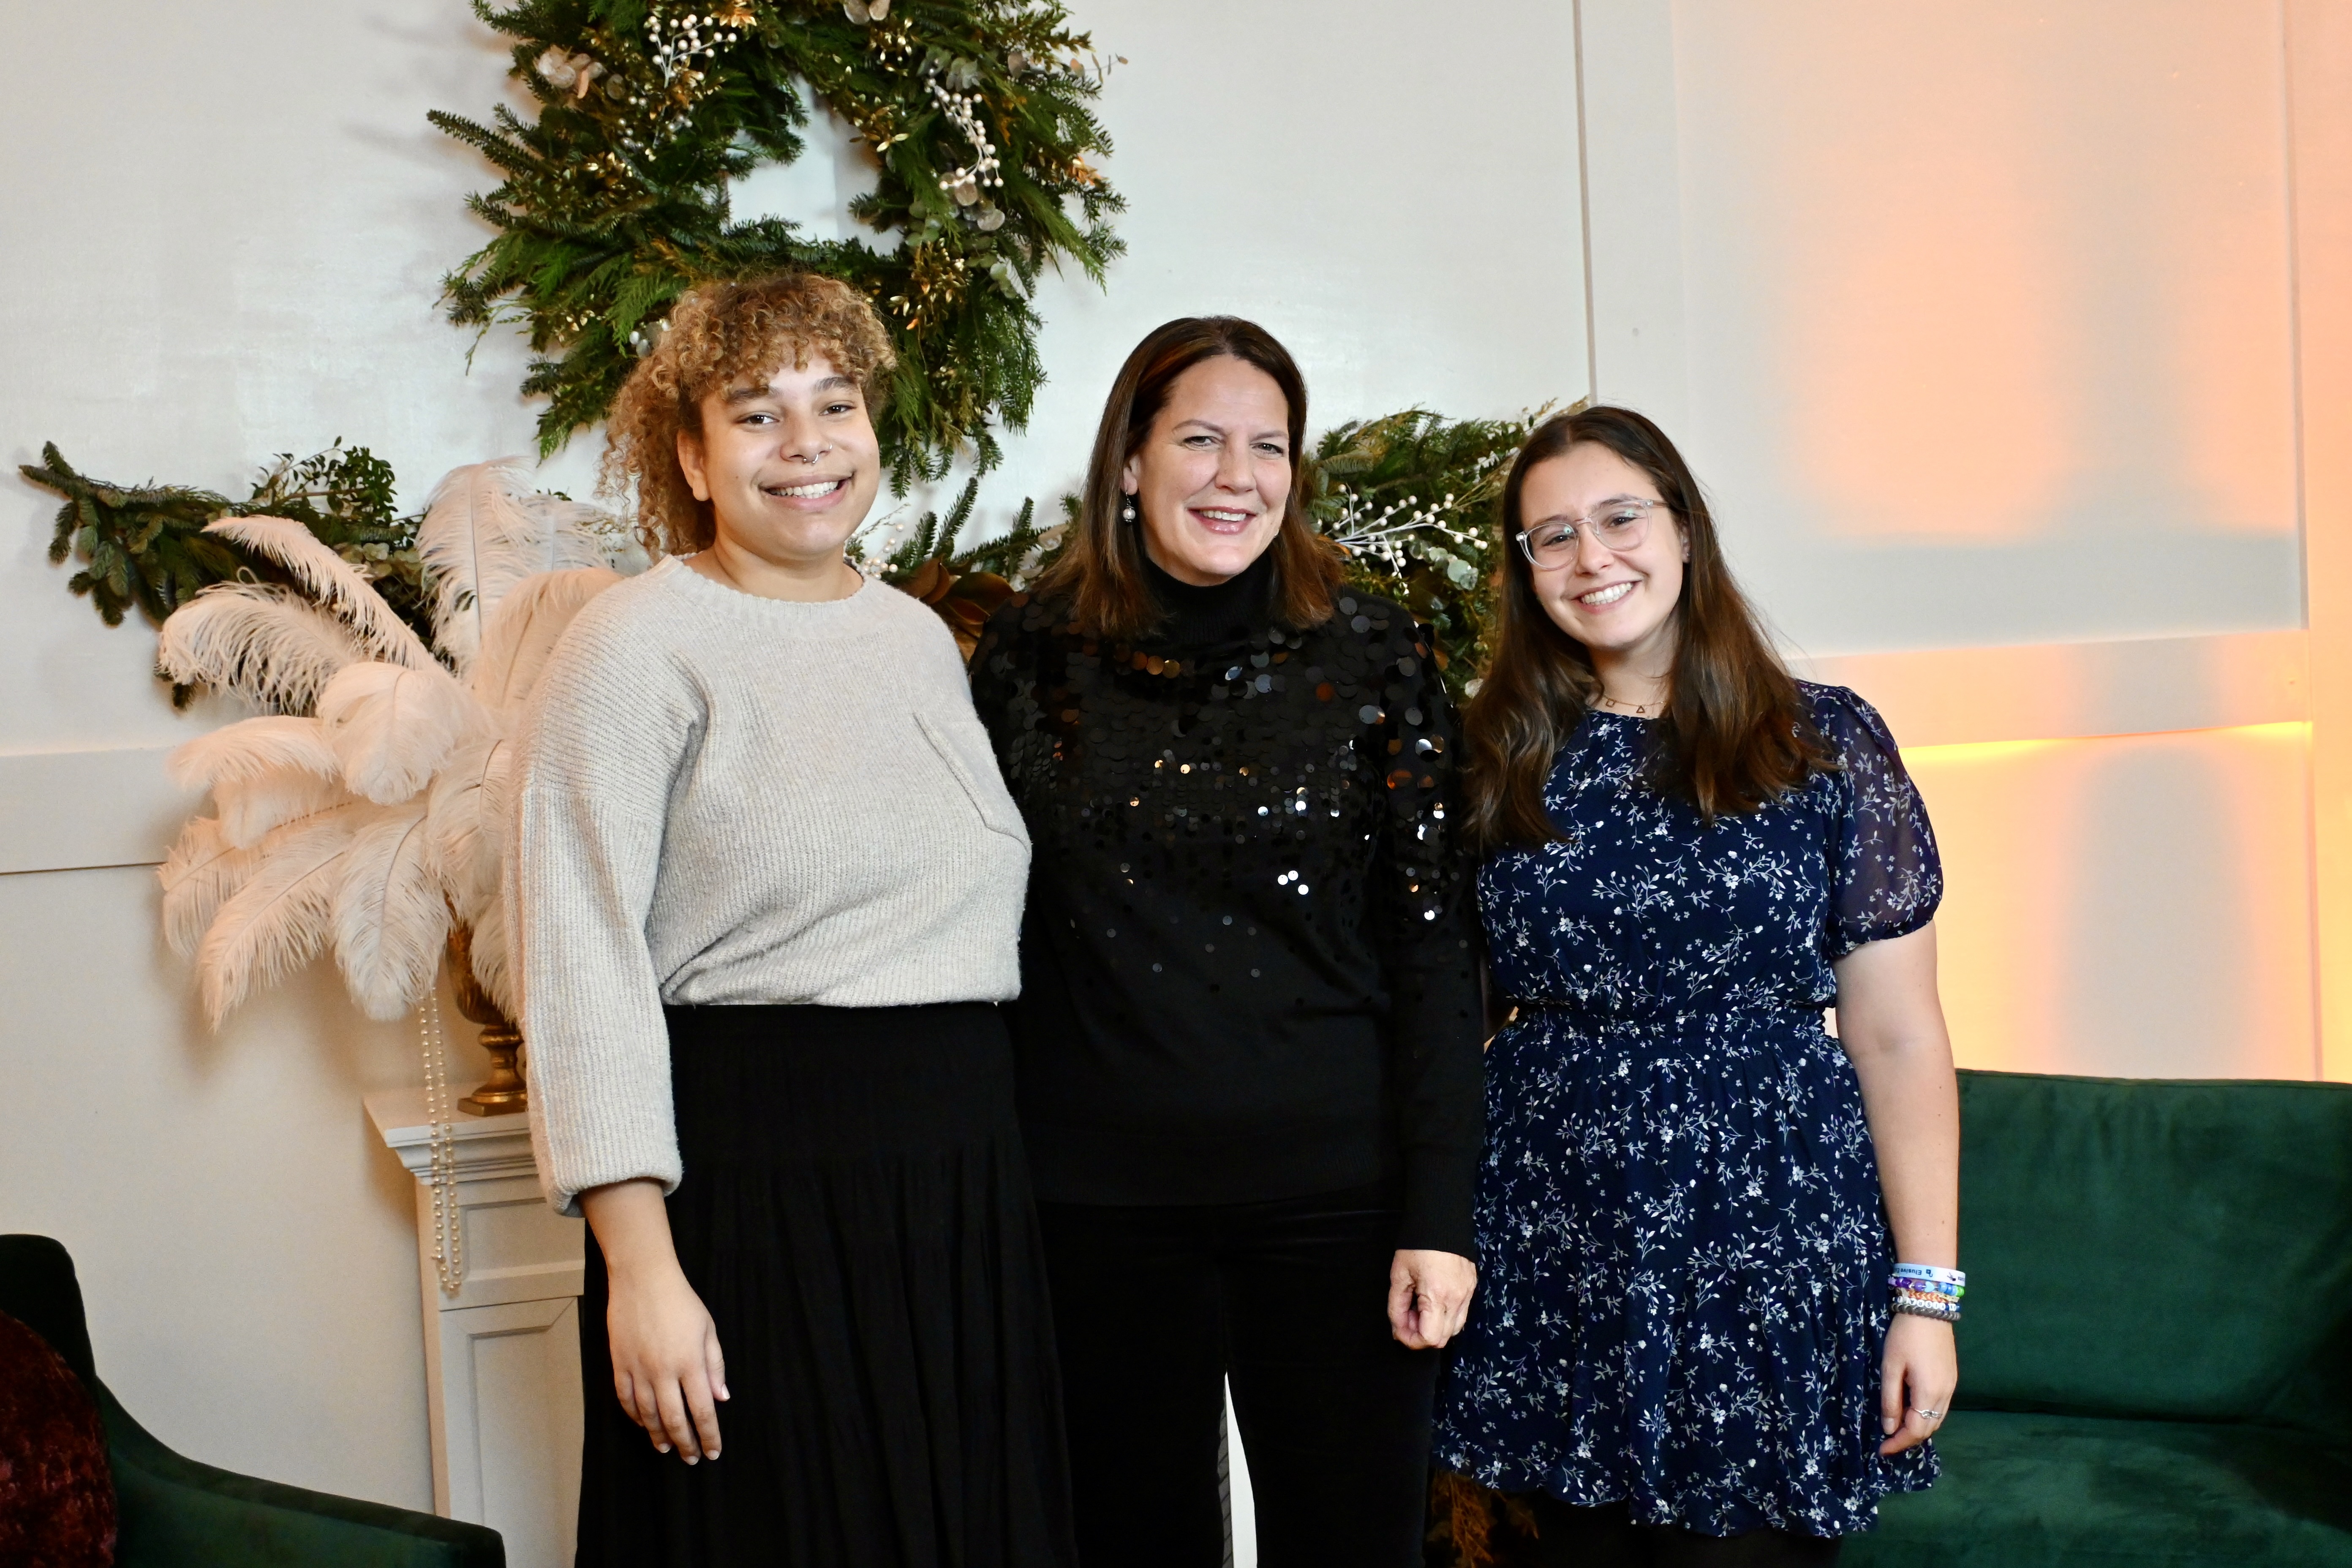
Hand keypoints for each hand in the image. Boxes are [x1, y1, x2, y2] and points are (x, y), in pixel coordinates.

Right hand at [605, 1257, 728, 1461]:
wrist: (643, 1279)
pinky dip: (634, 1416)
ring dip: (658, 1435)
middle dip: (685, 1443)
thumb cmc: (681, 1302)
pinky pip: (625, 1399)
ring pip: (648, 1415)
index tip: (713, 1451)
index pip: (702, 1410)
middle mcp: (663, 1371)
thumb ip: (715, 1365)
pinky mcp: (619, 1364)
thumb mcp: (708, 1330)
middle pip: (674, 1419)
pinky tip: (643, 1424)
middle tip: (691, 1458)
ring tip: (665, 1448)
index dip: (708, 1435)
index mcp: (690, 1363)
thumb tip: (721, 1398)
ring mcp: (638, 1369)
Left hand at [1389, 1249, 1476, 1349]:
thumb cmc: (1416, 1246)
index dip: (1412, 1340)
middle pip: (1443, 1339)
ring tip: (1420, 1307)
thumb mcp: (1399, 1276)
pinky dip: (1446, 1316)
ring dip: (1435, 1327)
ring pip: (1455, 1329)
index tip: (1399, 1329)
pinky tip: (1432, 1300)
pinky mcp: (1472, 1287)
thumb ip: (1397, 1307)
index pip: (1430, 1338)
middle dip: (1421, 1334)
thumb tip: (1399, 1329)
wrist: (1440, 1221)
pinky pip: (1461, 1314)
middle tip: (1408, 1316)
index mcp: (1437, 1295)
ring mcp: (1468, 1294)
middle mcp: (1457, 1299)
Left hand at [1879, 1312, 1955, 1454]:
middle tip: (1887, 1442)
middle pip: (1929, 1429)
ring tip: (1897, 1430)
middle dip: (1908, 1439)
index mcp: (1929, 1394)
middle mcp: (1945, 1395)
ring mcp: (1951, 1387)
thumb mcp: (1891, 1367)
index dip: (1899, 1443)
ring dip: (1918, 1428)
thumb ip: (1890, 1400)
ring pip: (1936, 1419)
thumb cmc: (1905, 1336)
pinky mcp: (1952, 1378)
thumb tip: (1889, 1429)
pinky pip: (1940, 1408)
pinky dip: (1926, 1416)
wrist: (1929, 1308)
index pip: (1915, 1430)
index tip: (1881, 1450)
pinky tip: (1912, 1412)